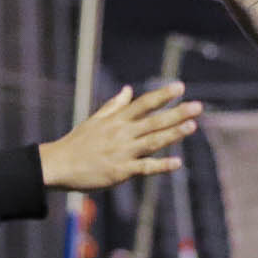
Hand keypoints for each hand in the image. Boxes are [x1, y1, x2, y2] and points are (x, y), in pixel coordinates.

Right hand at [38, 82, 201, 191]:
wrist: (59, 165)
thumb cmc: (78, 142)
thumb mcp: (95, 120)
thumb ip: (114, 105)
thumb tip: (128, 89)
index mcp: (116, 120)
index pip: (144, 103)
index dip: (163, 95)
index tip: (180, 87)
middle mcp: (122, 133)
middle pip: (154, 121)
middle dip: (177, 113)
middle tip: (198, 106)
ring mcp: (122, 152)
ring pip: (153, 141)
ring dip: (173, 134)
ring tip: (192, 126)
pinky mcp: (121, 171)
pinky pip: (145, 167)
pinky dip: (161, 165)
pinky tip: (177, 163)